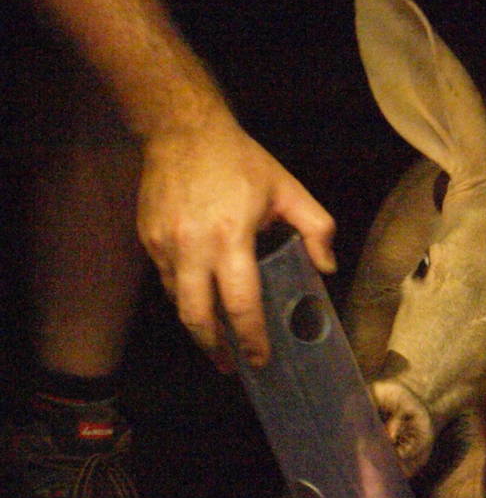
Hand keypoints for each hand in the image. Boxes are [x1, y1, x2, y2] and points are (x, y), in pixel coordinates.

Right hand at [136, 108, 334, 366]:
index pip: (239, 303)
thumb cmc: (240, 161)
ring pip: (177, 302)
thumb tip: (325, 268)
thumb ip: (316, 229)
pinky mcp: (147, 238)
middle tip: (234, 367)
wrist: (181, 130)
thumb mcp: (289, 190)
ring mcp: (163, 244)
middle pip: (197, 316)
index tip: (260, 360)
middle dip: (215, 348)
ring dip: (198, 327)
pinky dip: (184, 298)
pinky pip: (166, 280)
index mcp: (230, 237)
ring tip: (218, 345)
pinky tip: (202, 305)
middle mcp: (191, 246)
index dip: (250, 337)